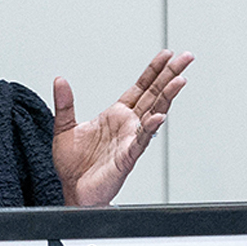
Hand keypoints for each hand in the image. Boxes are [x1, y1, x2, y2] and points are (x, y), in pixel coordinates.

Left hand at [52, 50, 192, 206]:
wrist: (74, 191)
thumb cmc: (75, 165)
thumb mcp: (64, 127)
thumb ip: (64, 103)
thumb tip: (60, 80)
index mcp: (116, 116)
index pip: (140, 88)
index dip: (153, 71)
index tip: (167, 54)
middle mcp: (127, 125)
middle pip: (154, 95)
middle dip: (170, 76)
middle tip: (186, 58)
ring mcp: (130, 140)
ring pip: (153, 114)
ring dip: (166, 97)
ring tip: (179, 80)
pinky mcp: (126, 157)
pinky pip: (140, 140)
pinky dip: (149, 128)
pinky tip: (159, 117)